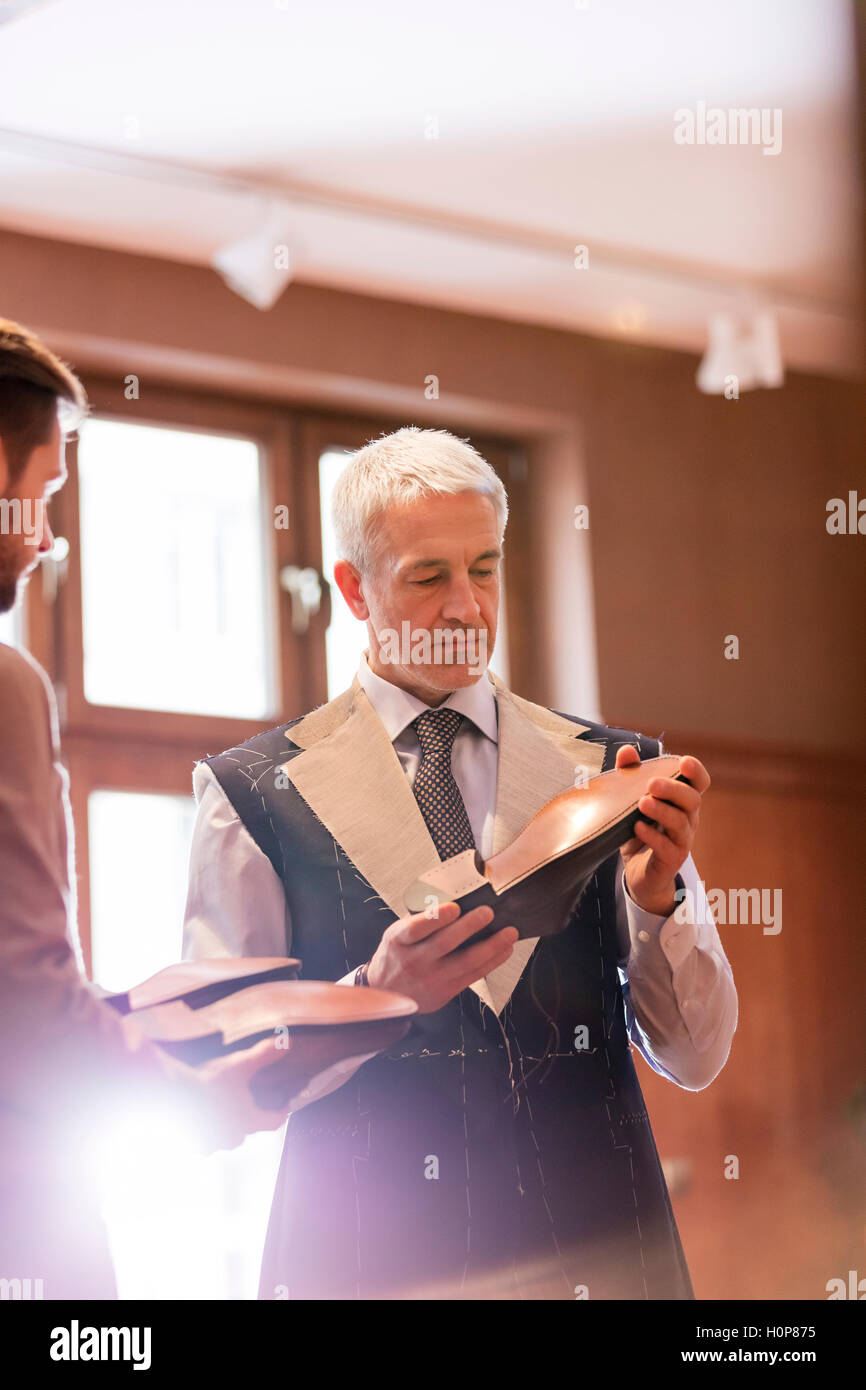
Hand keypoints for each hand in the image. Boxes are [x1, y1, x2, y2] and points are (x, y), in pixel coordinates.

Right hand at [188, 1036, 297, 1151]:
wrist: (169, 1095)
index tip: (283, 1106)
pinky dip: (201, 1130)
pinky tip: (195, 1117)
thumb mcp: (239, 1065)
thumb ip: (264, 1055)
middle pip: (245, 1130)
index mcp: (248, 1121)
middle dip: (246, 1118)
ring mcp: (210, 1144)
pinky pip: (201, 1140)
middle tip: (243, 1101)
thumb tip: (287, 1043)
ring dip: (222, 1125)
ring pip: (222, 1136)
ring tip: (216, 1109)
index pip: (273, 1121)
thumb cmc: (208, 1081)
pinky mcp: (190, 1146)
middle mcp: (231, 1138)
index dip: (280, 1112)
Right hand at [366, 902, 517, 1012]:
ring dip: (492, 946)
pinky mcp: (446, 991)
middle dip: (469, 926)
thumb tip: (454, 897)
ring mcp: (431, 979)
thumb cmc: (397, 955)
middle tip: (488, 912)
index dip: (435, 918)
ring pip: (466, 962)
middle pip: (444, 944)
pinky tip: (505, 949)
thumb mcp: (397, 934)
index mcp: (398, 941)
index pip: (415, 929)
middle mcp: (413, 961)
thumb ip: (420, 920)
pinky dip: (493, 961)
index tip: (454, 907)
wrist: (388, 993)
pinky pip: (474, 975)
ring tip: (509, 932)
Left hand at [615, 746, 710, 916]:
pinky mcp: (671, 861)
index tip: (684, 761)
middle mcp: (687, 819)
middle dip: (673, 789)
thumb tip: (627, 750)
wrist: (639, 875)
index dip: (696, 771)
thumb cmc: (640, 831)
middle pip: (692, 800)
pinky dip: (653, 837)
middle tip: (650, 783)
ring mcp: (681, 841)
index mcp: (681, 802)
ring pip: (680, 823)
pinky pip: (667, 848)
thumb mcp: (630, 802)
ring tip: (642, 803)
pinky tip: (638, 828)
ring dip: (662, 811)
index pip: (699, 783)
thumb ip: (629, 775)